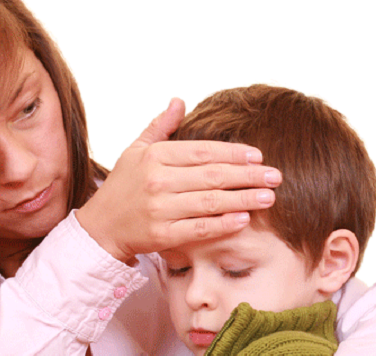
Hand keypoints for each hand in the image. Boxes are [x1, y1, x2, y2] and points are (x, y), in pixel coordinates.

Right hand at [76, 98, 280, 263]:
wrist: (100, 228)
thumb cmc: (122, 187)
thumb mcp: (135, 150)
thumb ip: (160, 126)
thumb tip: (179, 100)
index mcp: (154, 156)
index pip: (202, 151)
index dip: (233, 153)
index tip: (258, 155)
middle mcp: (157, 181)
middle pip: (212, 176)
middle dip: (247, 176)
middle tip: (275, 176)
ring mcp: (160, 209)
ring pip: (210, 202)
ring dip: (243, 199)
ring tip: (268, 197)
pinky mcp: (162, 235)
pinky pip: (199, 228)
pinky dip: (223, 224)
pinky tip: (243, 219)